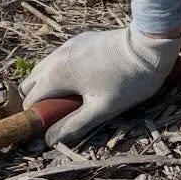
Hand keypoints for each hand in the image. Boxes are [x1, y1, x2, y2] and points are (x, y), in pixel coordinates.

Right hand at [19, 23, 180, 145]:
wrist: (149, 45)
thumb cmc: (128, 79)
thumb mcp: (101, 109)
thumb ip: (73, 125)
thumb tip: (49, 140)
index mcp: (56, 74)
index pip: (30, 101)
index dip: (37, 117)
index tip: (53, 126)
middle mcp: (56, 56)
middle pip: (32, 83)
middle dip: (39, 100)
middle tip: (61, 113)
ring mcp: (68, 45)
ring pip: (45, 69)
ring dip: (50, 85)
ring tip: (72, 99)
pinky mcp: (81, 39)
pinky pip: (60, 58)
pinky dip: (62, 72)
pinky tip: (82, 81)